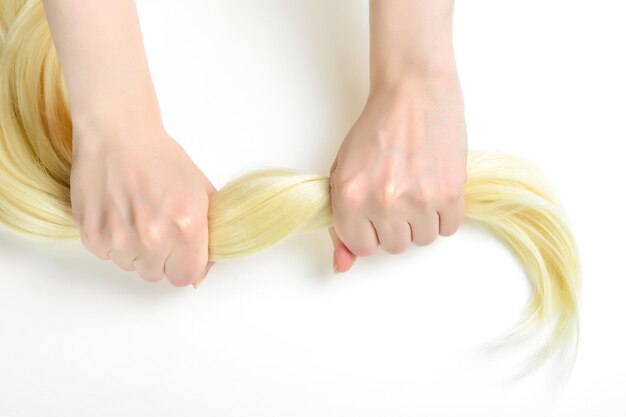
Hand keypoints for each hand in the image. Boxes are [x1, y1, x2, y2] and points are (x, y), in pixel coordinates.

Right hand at [70, 119, 215, 286]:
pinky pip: (107, 255)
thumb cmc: (160, 157)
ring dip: (134, 250)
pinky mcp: (92, 234)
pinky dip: (112, 240)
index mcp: (186, 227)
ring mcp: (120, 238)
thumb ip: (209, 231)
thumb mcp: (200, 190)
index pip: (187, 276)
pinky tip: (117, 212)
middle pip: (157, 274)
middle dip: (160, 257)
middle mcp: (153, 237)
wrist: (118, 133)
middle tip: (156, 226)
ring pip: (131, 266)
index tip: (181, 253)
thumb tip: (206, 266)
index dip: (185, 265)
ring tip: (135, 215)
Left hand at [328, 75, 467, 272]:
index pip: (362, 247)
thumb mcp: (344, 173)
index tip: (374, 211)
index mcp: (350, 198)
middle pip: (394, 246)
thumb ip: (340, 223)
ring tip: (416, 187)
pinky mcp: (451, 192)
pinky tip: (434, 186)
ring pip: (422, 240)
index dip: (369, 230)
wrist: (413, 92)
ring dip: (420, 221)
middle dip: (394, 225)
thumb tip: (342, 267)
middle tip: (397, 192)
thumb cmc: (375, 130)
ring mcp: (419, 199)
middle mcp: (383, 202)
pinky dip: (443, 213)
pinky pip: (448, 228)